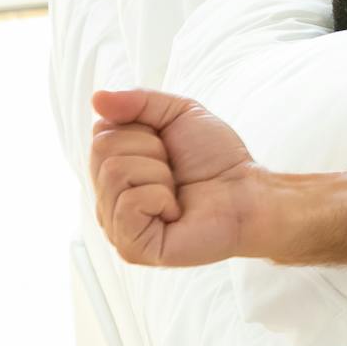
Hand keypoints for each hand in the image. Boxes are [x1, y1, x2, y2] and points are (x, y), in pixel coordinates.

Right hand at [90, 88, 261, 267]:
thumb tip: (97, 98)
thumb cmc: (216, 159)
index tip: (167, 145)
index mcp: (115, 169)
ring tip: (176, 190)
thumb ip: (138, 101)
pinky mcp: (132, 247)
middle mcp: (109, 198)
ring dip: (158, 174)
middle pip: (102, 151)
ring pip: (113, 174)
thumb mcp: (179, 113)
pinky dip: (159, 197)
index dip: (141, 129)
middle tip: (175, 169)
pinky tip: (175, 210)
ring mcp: (118, 226)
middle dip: (150, 150)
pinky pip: (127, 205)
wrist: (248, 193)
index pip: (100, 133)